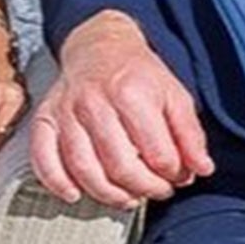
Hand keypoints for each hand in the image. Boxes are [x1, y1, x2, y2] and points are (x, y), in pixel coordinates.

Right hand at [27, 11, 213, 207]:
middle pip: (120, 166)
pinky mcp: (45, 119)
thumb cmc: (138, 74)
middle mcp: (95, 102)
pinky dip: (58, 183)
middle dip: (145, 189)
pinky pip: (43, 159)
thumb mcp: (174, 95)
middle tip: (156, 190)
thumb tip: (200, 169)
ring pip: (84, 169)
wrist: (98, 46)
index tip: (177, 177)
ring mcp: (66, 112)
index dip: (172, 174)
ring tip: (128, 197)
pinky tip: (76, 193)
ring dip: (109, 195)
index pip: (157, 154)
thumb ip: (190, 134)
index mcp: (131, 92)